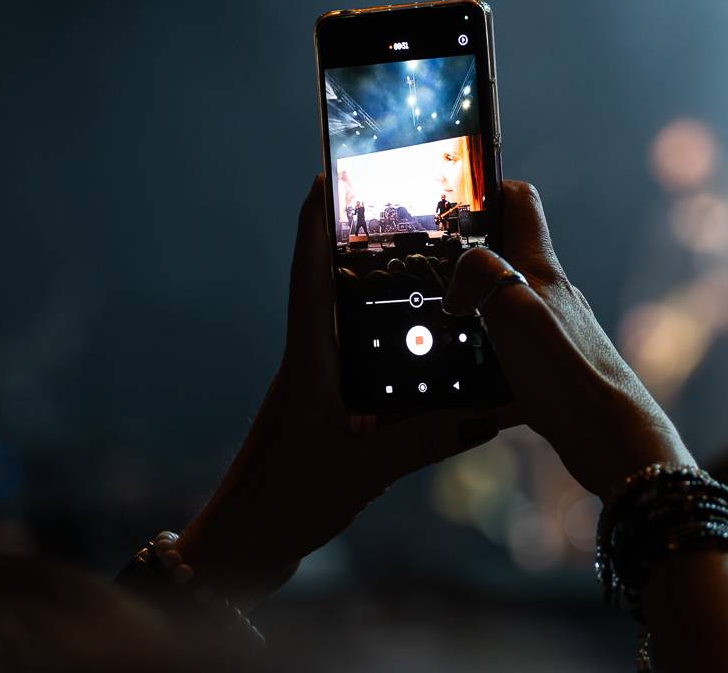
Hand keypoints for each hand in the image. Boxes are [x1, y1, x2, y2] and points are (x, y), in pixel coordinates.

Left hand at [176, 175, 515, 606]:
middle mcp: (309, 366)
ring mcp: (316, 392)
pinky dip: (393, 359)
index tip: (327, 176)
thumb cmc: (283, 503)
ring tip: (426, 277)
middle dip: (358, 251)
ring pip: (350, 332)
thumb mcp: (361, 469)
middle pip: (332, 292)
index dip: (315, 224)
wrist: (239, 551)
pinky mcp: (326, 419)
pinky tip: (427, 364)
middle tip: (402, 217)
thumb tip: (488, 413)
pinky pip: (364, 374)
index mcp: (307, 363)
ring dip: (378, 303)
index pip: (309, 277)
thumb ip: (424, 440)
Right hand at [443, 181, 693, 496]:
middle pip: (506, 257)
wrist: (613, 442)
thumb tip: (458, 283)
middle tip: (423, 274)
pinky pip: (507, 360)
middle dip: (465, 259)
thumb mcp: (513, 311)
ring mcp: (552, 335)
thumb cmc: (567, 374)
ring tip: (434, 331)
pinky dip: (483, 369)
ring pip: (503, 311)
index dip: (489, 188)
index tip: (453, 198)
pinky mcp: (550, 374)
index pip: (521, 201)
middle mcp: (549, 295)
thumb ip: (480, 275)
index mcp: (540, 270)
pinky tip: (464, 393)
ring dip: (471, 315)